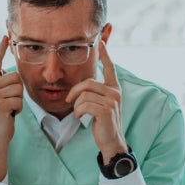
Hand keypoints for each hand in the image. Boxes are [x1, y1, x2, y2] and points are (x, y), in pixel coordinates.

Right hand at [0, 35, 22, 181]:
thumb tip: (12, 72)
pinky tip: (10, 115)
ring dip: (19, 101)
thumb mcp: (0, 96)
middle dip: (18, 91)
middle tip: (9, 103)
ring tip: (9, 109)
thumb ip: (3, 83)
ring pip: (19, 88)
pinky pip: (19, 100)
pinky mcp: (0, 104)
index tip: (5, 36)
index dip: (0, 49)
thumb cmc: (2, 116)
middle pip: (16, 77)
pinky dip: (18, 110)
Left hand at [66, 40, 127, 160]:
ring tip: (80, 113)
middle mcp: (115, 92)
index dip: (105, 55)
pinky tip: (81, 117)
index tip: (101, 43)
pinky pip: (84, 105)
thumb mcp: (101, 104)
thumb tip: (83, 86)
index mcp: (114, 88)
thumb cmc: (103, 122)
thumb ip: (95, 93)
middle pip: (87, 82)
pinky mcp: (106, 110)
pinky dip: (78, 112)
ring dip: (77, 105)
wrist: (111, 141)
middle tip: (70, 101)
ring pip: (84, 95)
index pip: (109, 68)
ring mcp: (112, 101)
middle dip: (75, 92)